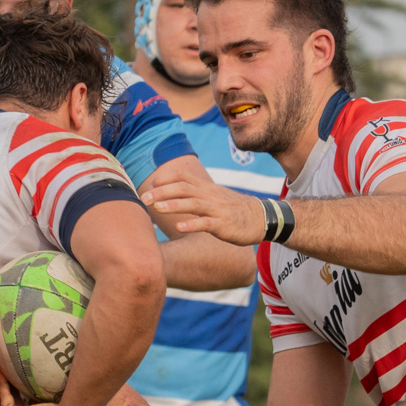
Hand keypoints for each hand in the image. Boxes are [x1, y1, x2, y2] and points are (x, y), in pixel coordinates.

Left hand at [140, 161, 265, 243]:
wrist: (261, 218)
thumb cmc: (233, 209)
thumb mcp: (214, 197)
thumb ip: (195, 195)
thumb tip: (173, 197)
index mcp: (206, 188)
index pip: (184, 177)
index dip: (166, 179)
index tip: (150, 185)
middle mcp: (210, 196)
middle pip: (183, 188)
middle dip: (162, 192)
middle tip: (144, 198)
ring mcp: (216, 209)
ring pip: (192, 204)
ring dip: (173, 205)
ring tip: (156, 208)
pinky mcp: (223, 224)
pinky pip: (205, 223)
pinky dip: (191, 225)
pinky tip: (178, 228)